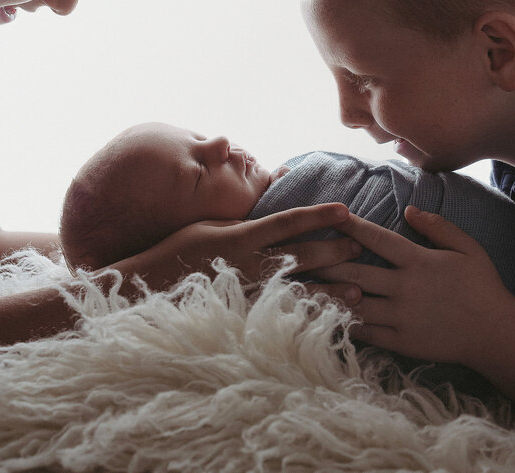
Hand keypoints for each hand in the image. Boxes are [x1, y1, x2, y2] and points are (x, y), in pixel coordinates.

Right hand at [113, 202, 361, 297]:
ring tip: (357, 291)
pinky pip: (281, 318)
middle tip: (362, 246)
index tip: (345, 210)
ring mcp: (248, 293)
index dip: (319, 216)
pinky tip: (328, 324)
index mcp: (242, 237)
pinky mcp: (245, 316)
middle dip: (335, 251)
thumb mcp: (213, 224)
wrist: (152, 286)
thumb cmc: (182, 249)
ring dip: (330, 292)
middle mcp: (249, 264)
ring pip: (298, 292)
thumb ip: (245, 216)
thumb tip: (270, 190)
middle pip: (302, 256)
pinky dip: (306, 320)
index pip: (289, 222)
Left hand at [313, 206, 514, 366]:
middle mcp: (405, 287)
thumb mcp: (467, 248)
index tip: (330, 215)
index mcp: (419, 261)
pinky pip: (365, 332)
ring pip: (353, 303)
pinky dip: (343, 323)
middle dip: (325, 261)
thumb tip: (409, 209)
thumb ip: (438, 226)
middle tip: (298, 253)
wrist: (497, 334)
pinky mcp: (401, 341)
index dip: (352, 226)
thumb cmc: (483, 287)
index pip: (378, 238)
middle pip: (355, 271)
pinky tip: (322, 316)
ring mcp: (401, 316)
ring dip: (326, 293)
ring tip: (299, 287)